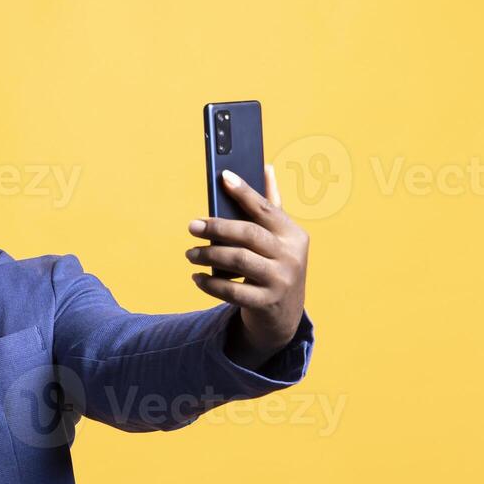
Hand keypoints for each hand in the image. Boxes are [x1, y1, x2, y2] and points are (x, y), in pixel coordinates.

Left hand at [184, 164, 309, 367]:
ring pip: (238, 260)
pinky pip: (231, 291)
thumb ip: (271, 207)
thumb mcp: (280, 239)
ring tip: (190, 253)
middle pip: (248, 234)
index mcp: (293, 234)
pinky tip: (196, 278)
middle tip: (191, 226)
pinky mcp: (266, 302)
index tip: (224, 177)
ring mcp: (280, 280)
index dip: (244, 191)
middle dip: (216, 228)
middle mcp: (291, 255)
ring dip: (209, 255)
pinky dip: (210, 284)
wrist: (284, 315)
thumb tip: (267, 167)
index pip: (266, 208)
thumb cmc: (275, 266)